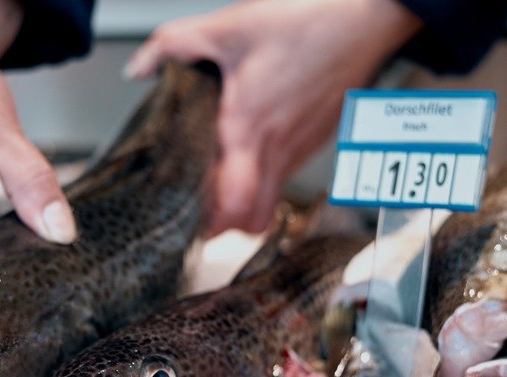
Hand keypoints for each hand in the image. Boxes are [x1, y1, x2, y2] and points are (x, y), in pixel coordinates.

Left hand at [125, 0, 421, 234]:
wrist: (367, 15)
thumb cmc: (307, 21)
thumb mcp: (227, 28)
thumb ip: (172, 45)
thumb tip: (139, 67)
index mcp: (251, 128)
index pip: (235, 207)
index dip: (211, 224)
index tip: (188, 219)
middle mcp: (279, 148)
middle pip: (254, 221)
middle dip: (225, 226)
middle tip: (202, 212)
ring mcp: (302, 148)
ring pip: (272, 202)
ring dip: (246, 203)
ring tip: (221, 183)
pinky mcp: (316, 140)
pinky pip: (286, 176)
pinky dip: (265, 179)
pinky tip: (251, 151)